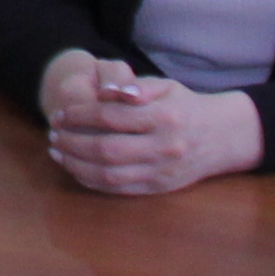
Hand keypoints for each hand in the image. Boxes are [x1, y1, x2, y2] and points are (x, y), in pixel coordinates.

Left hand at [41, 57, 260, 197]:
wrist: (222, 136)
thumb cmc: (185, 106)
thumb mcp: (165, 86)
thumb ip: (135, 86)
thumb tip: (109, 90)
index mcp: (164, 117)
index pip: (110, 117)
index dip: (79, 115)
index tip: (60, 113)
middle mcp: (164, 147)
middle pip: (106, 148)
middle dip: (72, 141)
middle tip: (52, 133)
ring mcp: (162, 171)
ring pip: (110, 174)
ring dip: (77, 164)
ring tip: (57, 151)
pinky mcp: (160, 188)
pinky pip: (120, 189)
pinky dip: (92, 181)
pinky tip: (76, 169)